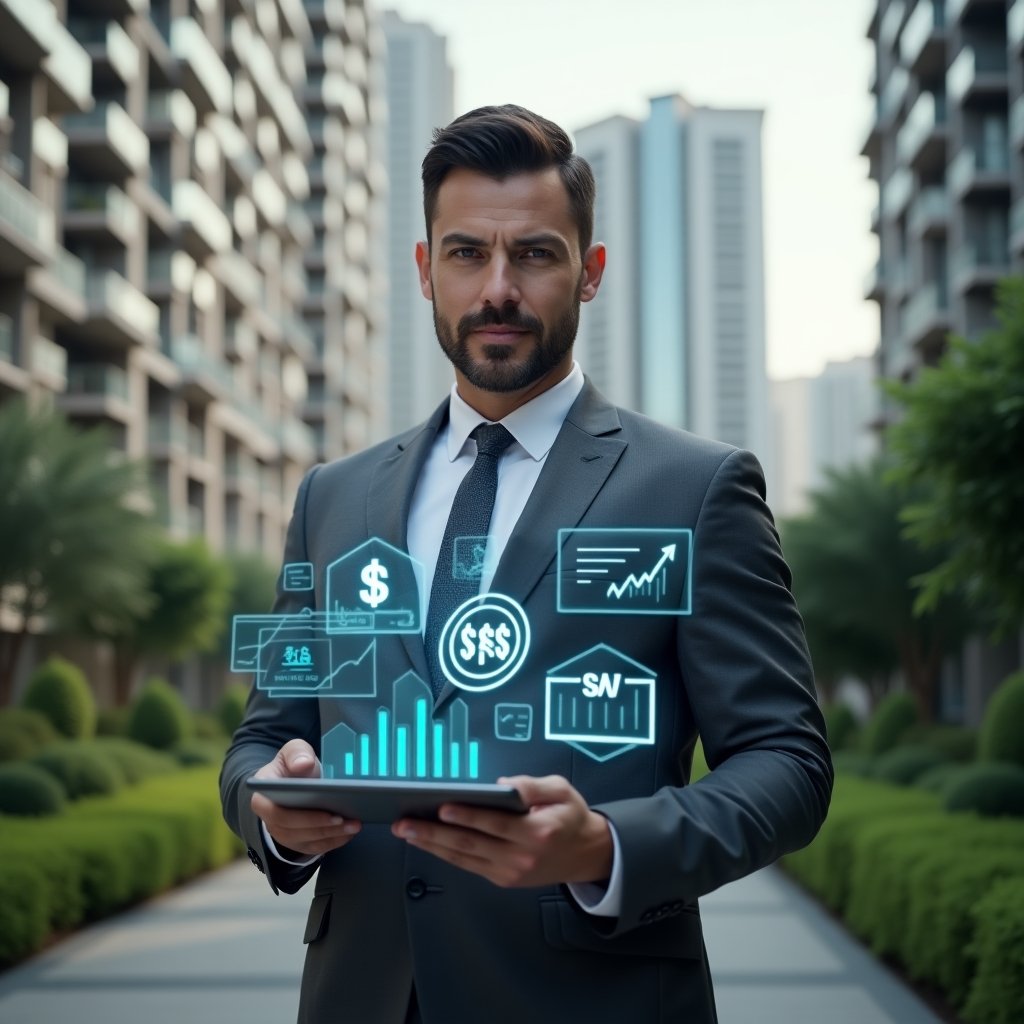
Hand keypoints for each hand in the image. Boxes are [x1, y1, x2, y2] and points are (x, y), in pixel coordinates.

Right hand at [250, 739, 360, 856]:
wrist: (297, 779)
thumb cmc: (293, 765)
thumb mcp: (294, 751)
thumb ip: (296, 753)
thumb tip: (302, 764)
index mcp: (263, 798)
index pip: (276, 814)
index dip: (302, 817)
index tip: (328, 811)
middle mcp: (270, 821)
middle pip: (293, 832)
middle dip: (322, 827)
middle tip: (345, 820)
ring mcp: (283, 834)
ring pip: (306, 842)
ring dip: (331, 836)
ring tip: (353, 825)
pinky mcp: (298, 841)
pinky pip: (315, 848)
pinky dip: (334, 842)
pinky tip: (349, 832)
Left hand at [391, 775, 611, 887]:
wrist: (587, 854)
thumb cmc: (570, 817)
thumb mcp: (561, 790)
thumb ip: (533, 785)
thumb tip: (503, 785)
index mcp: (538, 831)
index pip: (496, 823)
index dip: (468, 816)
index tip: (443, 807)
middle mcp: (521, 856)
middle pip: (471, 844)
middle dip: (434, 833)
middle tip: (406, 823)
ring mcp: (510, 871)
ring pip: (464, 858)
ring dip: (432, 845)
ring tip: (406, 832)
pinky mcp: (503, 879)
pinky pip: (469, 865)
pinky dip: (445, 854)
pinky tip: (427, 842)